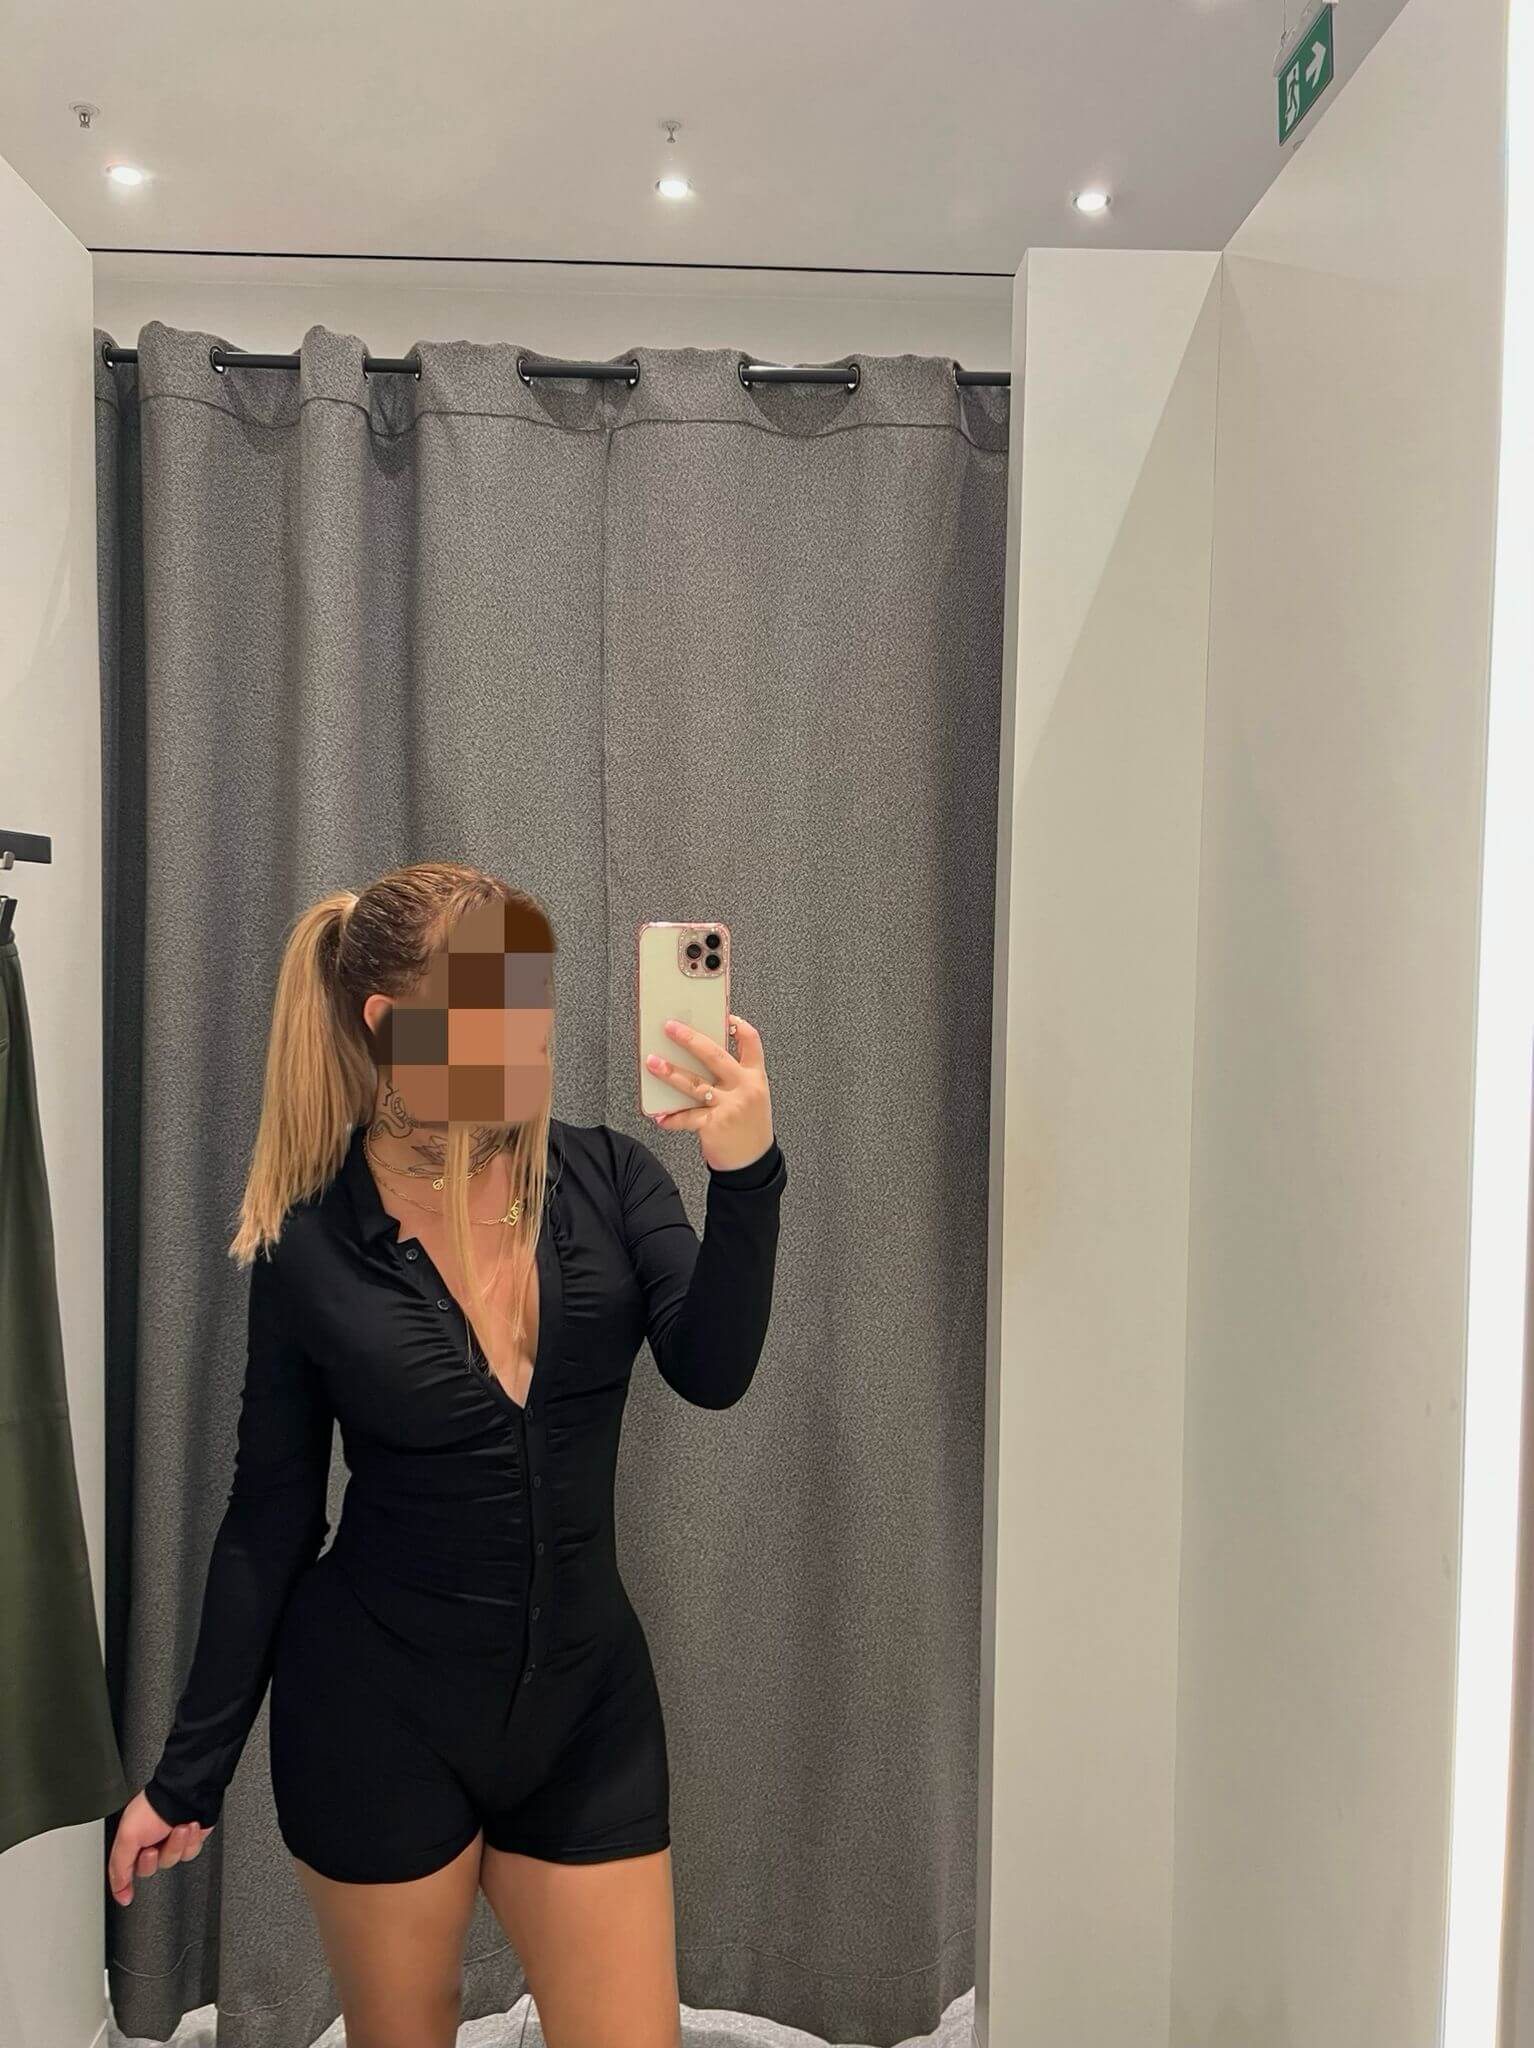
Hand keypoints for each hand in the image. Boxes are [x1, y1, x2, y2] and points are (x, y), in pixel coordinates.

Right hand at [108, 1790, 213, 1905]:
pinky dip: (190, 1841)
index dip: (124, 1885)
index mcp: (131, 1840)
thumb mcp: (127, 1837)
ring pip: (171, 1860)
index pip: (124, 1870)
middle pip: (149, 1869)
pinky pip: (189, 1852)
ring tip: (178, 1828)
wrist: (186, 1792)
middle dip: (152, 1859)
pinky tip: (190, 1826)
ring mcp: (170, 1840)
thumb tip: (119, 1892)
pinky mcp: (189, 1838)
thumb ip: (119, 1867)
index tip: (127, 1896)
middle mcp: (150, 1841)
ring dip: (175, 1845)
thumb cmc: (155, 1806)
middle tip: (153, 1848)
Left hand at [646, 1011, 774, 1173]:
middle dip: (690, 1039)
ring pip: (694, 1084)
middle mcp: (744, 1088)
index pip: (751, 1042)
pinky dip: (671, 1117)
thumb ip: (733, 1077)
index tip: (725, 1015)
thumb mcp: (752, 1097)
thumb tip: (700, 1058)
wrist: (753, 1164)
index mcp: (755, 1077)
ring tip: (653, 1063)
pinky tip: (660, 1117)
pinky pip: (687, 1117)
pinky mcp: (714, 1125)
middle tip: (671, 1028)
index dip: (738, 1025)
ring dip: (670, 1072)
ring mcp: (729, 1107)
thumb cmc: (749, 1128)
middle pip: (715, 1055)